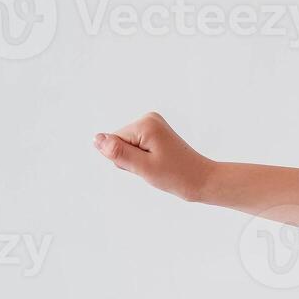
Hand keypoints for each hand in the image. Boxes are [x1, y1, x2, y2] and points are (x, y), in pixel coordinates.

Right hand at [94, 112, 213, 201]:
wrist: (202, 180)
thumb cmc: (176, 176)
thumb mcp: (143, 167)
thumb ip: (118, 152)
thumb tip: (97, 139)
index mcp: (145, 123)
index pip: (113, 142)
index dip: (125, 160)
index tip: (145, 165)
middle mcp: (149, 118)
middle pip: (119, 142)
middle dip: (131, 160)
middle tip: (152, 167)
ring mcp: (153, 124)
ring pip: (126, 146)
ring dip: (137, 160)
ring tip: (156, 166)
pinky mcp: (156, 132)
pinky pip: (136, 147)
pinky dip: (143, 158)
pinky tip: (157, 162)